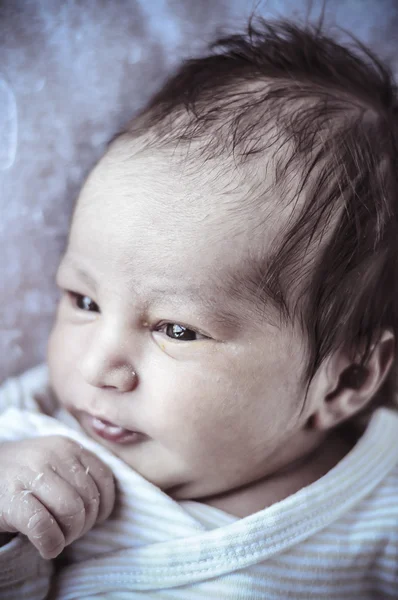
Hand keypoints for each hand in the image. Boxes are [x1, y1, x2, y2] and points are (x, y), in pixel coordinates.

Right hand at [0, 436, 114, 558]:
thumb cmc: (22, 477)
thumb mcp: (54, 463)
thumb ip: (79, 474)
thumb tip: (104, 507)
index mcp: (68, 446)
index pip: (104, 479)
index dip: (103, 507)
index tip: (90, 519)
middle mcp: (53, 455)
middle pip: (89, 498)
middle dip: (84, 525)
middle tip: (68, 533)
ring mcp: (31, 474)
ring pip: (71, 512)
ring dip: (68, 535)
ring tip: (56, 538)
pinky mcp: (11, 498)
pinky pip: (44, 526)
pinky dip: (51, 543)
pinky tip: (45, 546)